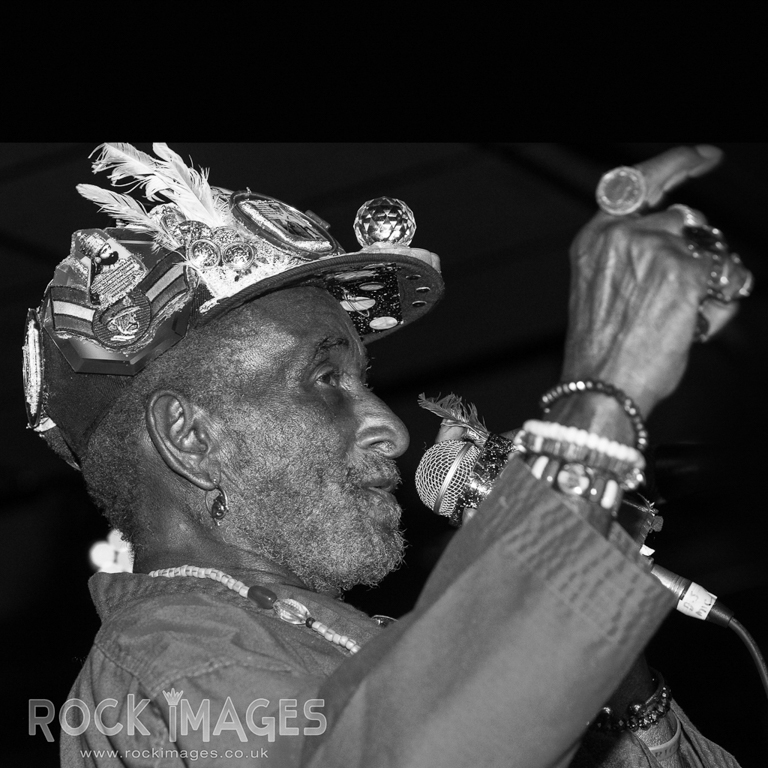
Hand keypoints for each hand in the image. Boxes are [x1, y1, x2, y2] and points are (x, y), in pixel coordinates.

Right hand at [562, 145, 737, 417]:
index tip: (703, 156)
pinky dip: (719, 300)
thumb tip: (694, 248)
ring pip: (707, 247)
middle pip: (684, 218)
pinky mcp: (683, 272)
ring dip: (707, 279)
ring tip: (682, 317)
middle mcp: (621, 235)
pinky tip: (694, 323)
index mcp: (595, 239)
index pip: (638, 182)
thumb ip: (637, 258)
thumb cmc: (601, 352)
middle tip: (685, 293)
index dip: (677, 163)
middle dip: (695, 252)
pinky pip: (723, 273)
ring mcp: (653, 249)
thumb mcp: (602, 291)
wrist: (600, 387)